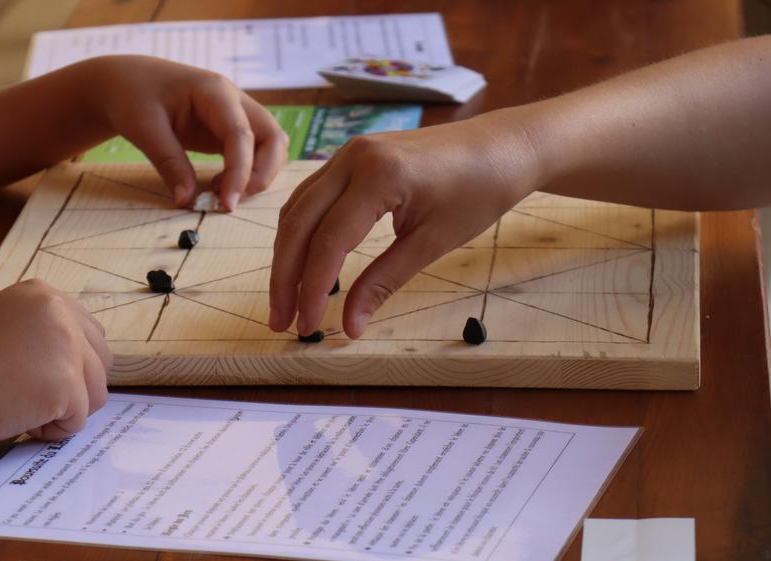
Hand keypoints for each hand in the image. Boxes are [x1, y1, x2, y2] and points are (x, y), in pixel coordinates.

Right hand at [0, 279, 111, 442]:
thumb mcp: (7, 326)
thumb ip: (43, 332)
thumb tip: (80, 359)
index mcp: (44, 294)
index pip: (91, 334)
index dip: (72, 364)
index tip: (41, 377)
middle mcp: (60, 311)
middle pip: (100, 362)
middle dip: (76, 387)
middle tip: (34, 396)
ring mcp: (67, 345)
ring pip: (96, 392)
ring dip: (66, 409)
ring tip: (25, 405)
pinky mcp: (66, 383)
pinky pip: (79, 420)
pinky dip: (53, 429)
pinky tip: (22, 419)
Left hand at [90, 55, 288, 209]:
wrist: (125, 80)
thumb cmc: (132, 95)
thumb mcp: (145, 129)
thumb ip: (170, 164)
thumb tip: (188, 201)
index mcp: (214, 91)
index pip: (241, 134)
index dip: (240, 172)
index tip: (227, 204)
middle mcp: (233, 101)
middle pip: (272, 138)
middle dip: (262, 174)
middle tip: (231, 201)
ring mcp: (235, 115)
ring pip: (269, 146)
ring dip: (257, 174)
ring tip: (221, 192)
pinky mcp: (228, 130)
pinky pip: (253, 153)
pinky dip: (245, 173)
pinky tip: (217, 184)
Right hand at [269, 112, 539, 338]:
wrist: (503, 147)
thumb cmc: (479, 192)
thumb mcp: (432, 243)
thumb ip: (382, 282)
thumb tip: (350, 327)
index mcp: (378, 176)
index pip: (327, 242)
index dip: (311, 290)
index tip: (307, 327)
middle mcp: (352, 158)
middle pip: (298, 224)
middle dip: (285, 277)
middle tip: (282, 321)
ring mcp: (347, 153)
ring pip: (297, 209)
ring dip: (288, 255)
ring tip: (288, 299)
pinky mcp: (350, 157)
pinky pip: (312, 197)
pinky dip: (302, 232)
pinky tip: (302, 262)